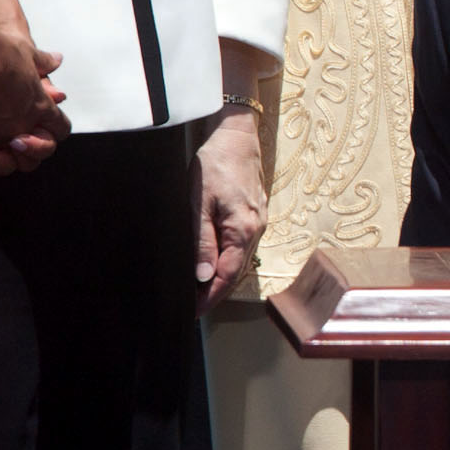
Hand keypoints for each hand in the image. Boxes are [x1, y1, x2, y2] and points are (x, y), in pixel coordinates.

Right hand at [0, 16, 65, 171]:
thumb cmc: (1, 48)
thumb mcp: (27, 53)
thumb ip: (41, 62)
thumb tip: (56, 59)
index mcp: (41, 107)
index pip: (60, 130)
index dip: (50, 132)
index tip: (37, 128)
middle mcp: (20, 126)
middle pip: (30, 159)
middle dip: (19, 154)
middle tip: (8, 145)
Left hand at [194, 109, 267, 308]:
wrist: (236, 136)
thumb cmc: (215, 164)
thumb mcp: (199, 203)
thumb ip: (201, 241)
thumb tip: (202, 275)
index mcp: (242, 230)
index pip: (226, 276)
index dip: (209, 297)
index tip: (193, 312)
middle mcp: (255, 231)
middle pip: (235, 272)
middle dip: (214, 292)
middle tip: (192, 307)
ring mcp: (257, 223)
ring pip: (238, 260)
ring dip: (220, 277)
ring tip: (197, 290)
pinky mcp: (254, 216)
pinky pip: (241, 246)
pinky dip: (226, 260)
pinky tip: (212, 263)